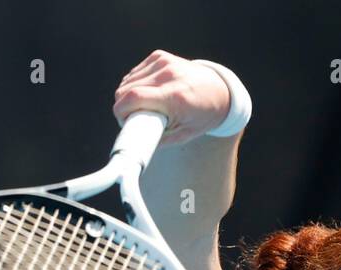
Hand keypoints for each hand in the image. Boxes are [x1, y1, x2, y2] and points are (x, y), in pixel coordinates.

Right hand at [113, 49, 231, 145]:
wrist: (220, 91)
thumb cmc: (202, 116)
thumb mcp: (184, 135)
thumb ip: (159, 139)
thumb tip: (136, 143)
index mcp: (175, 96)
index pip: (134, 97)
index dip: (120, 111)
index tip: (123, 122)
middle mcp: (169, 75)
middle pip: (126, 89)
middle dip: (124, 106)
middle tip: (134, 118)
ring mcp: (164, 62)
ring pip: (128, 80)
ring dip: (129, 95)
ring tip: (142, 106)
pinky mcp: (160, 56)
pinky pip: (135, 72)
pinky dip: (135, 83)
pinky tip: (147, 92)